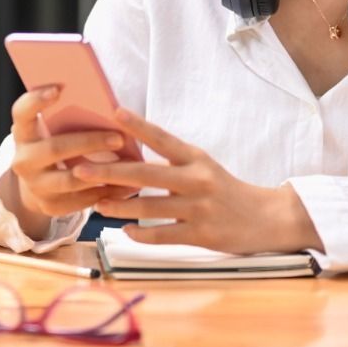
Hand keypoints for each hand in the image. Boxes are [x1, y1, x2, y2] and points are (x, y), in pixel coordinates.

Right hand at [7, 87, 136, 221]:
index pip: (22, 111)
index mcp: (23, 132)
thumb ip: (69, 115)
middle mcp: (23, 160)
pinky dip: (105, 193)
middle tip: (119, 138)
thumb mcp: (53, 128)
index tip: (59, 89)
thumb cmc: (55, 143)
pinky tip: (126, 186)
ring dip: (102, 172)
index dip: (36, 100)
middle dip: (89, 143)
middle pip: (54, 149)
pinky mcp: (48, 206)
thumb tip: (106, 106)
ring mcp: (34, 185)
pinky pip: (80, 202)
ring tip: (130, 164)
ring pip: (70, 180)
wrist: (38, 183)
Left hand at [72, 109, 322, 254]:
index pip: (162, 138)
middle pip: (147, 173)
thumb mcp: (203, 167)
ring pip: (149, 207)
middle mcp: (196, 180)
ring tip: (97, 203)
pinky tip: (126, 229)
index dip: (138, 125)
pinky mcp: (201, 234)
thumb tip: (132, 154)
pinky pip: (163, 234)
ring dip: (119, 205)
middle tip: (81, 169)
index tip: (114, 112)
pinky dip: (141, 232)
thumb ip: (173, 161)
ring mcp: (198, 208)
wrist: (266, 218)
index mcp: (196, 158)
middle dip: (111, 171)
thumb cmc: (226, 190)